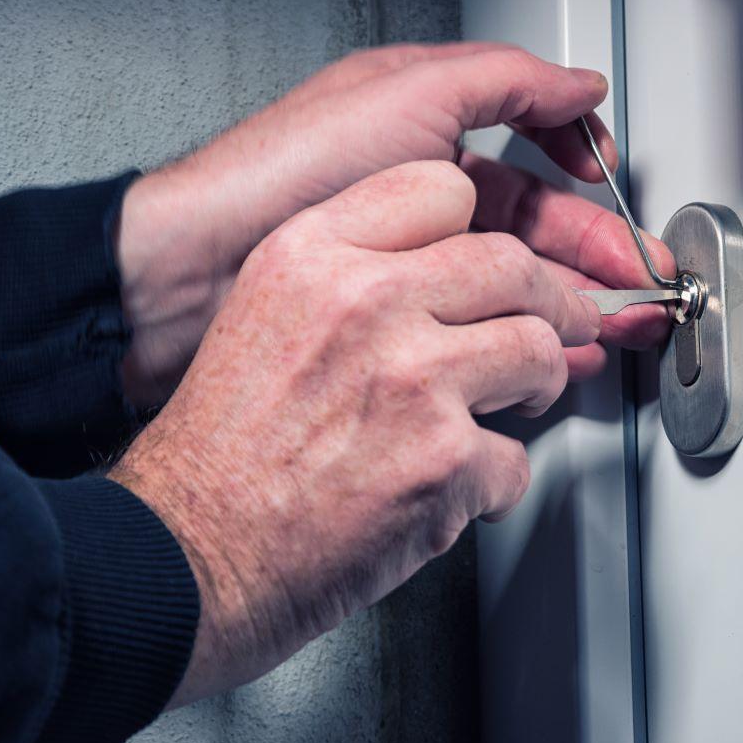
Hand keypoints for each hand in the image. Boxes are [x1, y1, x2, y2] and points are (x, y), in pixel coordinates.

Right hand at [111, 161, 601, 705]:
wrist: (188, 553)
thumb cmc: (214, 453)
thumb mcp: (258, 315)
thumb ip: (343, 277)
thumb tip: (433, 277)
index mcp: (313, 256)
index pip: (441, 189)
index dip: (480, 229)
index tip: (492, 260)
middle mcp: (366, 303)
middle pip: (510, 265)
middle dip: (545, 302)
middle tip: (553, 324)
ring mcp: (413, 379)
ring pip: (537, 351)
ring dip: (537, 384)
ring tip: (516, 403)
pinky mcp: (444, 460)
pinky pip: (516, 458)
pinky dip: (494, 482)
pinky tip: (457, 486)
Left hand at [116, 42, 673, 406]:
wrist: (191, 272)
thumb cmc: (282, 172)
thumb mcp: (406, 94)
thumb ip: (505, 82)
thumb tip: (579, 85)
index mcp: (424, 134)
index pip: (524, 146)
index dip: (577, 163)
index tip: (613, 186)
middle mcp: (417, 198)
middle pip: (532, 220)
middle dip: (593, 249)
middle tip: (638, 282)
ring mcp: (404, 263)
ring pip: (511, 280)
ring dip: (569, 299)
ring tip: (612, 324)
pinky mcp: (390, 324)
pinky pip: (477, 329)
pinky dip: (525, 340)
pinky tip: (558, 353)